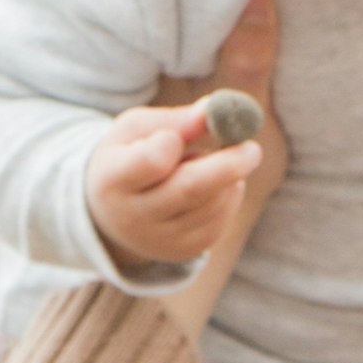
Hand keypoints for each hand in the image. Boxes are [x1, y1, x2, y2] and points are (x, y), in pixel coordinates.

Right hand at [87, 0, 285, 284]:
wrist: (109, 216)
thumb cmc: (128, 155)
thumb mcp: (138, 127)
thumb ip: (177, 120)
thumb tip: (215, 109)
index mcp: (114, 177)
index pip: (147, 163)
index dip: (168, 147)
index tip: (181, 135)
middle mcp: (135, 216)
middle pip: (190, 190)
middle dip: (225, 166)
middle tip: (253, 149)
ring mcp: (160, 240)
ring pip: (211, 204)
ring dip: (225, 177)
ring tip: (211, 159)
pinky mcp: (184, 252)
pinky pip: (219, 221)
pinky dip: (226, 196)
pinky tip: (214, 183)